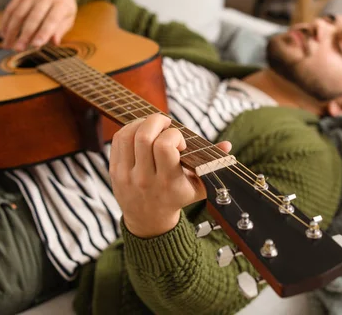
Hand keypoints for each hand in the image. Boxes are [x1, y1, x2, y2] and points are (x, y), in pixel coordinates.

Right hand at [1, 0, 78, 50]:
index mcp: (61, 4)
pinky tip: (4, 34)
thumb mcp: (69, 17)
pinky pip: (11, 8)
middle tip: (18, 49)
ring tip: (7, 45)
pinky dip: (6, 22)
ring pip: (19, 13)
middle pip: (33, 17)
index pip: (52, 20)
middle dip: (24, 35)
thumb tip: (54, 42)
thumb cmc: (64, 6)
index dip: (44, 33)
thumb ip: (61, 30)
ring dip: (11, 30)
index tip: (36, 45)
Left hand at [109, 113, 231, 237]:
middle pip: (145, 137)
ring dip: (142, 123)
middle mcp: (145, 179)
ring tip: (153, 126)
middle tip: (166, 124)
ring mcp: (127, 175)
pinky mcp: (114, 171)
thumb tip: (227, 145)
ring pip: (129, 135)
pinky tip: (141, 131)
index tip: (179, 143)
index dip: (174, 135)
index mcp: (168, 182)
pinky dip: (130, 129)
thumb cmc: (177, 197)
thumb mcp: (198, 186)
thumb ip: (212, 164)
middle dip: (157, 121)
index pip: (165, 146)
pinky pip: (118, 140)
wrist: (149, 220)